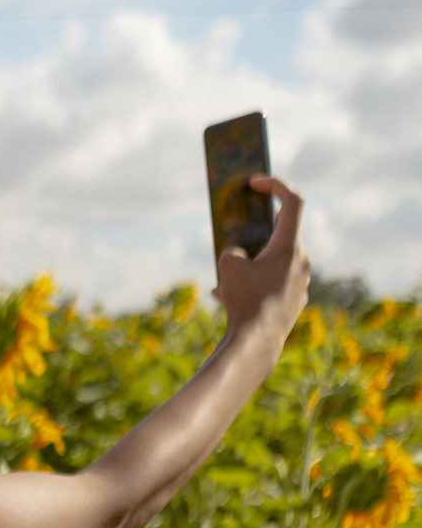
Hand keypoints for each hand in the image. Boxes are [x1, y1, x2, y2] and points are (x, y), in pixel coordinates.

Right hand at [215, 176, 309, 344]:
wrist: (257, 344)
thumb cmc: (244, 301)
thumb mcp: (228, 265)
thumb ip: (233, 250)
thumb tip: (240, 256)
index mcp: (290, 246)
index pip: (292, 201)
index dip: (275, 184)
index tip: (255, 182)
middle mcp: (302, 261)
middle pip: (281, 233)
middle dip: (256, 231)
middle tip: (236, 231)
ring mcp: (301, 282)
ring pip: (276, 260)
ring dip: (253, 260)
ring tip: (225, 277)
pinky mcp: (295, 301)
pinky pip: (275, 282)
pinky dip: (255, 282)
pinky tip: (228, 296)